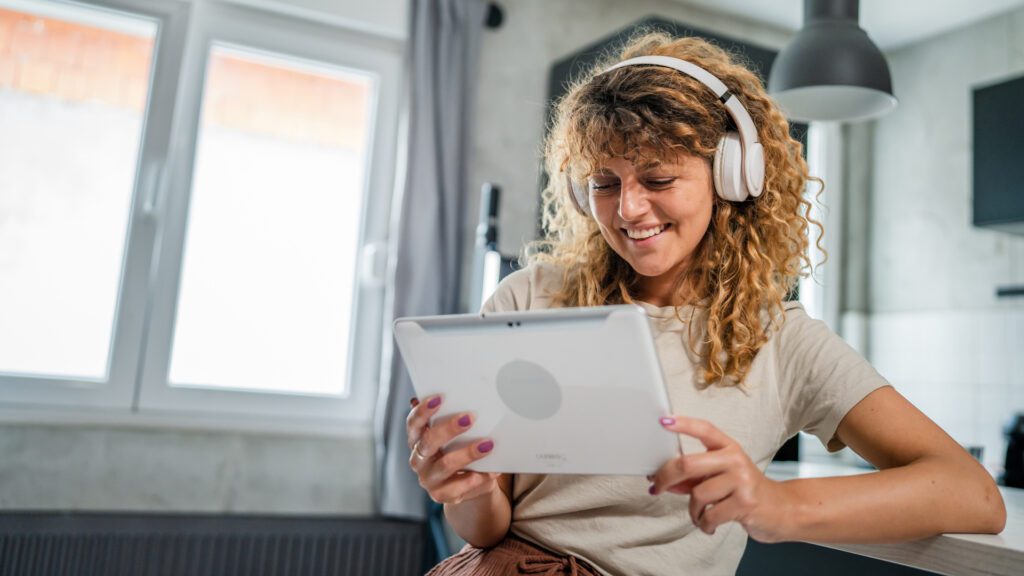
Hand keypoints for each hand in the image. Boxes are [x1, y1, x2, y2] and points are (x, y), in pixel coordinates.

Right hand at [406, 396, 498, 504]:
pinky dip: (475, 478)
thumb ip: (456, 418)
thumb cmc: (461, 448)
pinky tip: (490, 471)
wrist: (470, 481)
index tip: (439, 398)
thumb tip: (472, 399)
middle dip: (449, 429)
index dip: (423, 410)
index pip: (414, 423)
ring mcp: (428, 478)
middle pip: (428, 442)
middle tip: (470, 418)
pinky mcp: (441, 495)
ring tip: (488, 445)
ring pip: (445, 465)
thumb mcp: (457, 433)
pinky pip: (457, 488)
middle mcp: (418, 459)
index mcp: (417, 439)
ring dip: (467, 454)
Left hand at [649, 416, 791, 542]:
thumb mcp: (722, 478)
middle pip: (688, 464)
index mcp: (729, 447)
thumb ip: (694, 477)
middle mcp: (735, 459)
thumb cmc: (746, 492)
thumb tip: (663, 483)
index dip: (683, 424)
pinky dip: (703, 524)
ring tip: (698, 515)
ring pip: (698, 494)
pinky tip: (708, 524)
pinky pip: (710, 515)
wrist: (783, 510)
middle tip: (656, 488)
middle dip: (665, 478)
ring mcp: (742, 481)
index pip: (704, 429)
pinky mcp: (745, 503)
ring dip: (692, 510)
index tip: (663, 421)